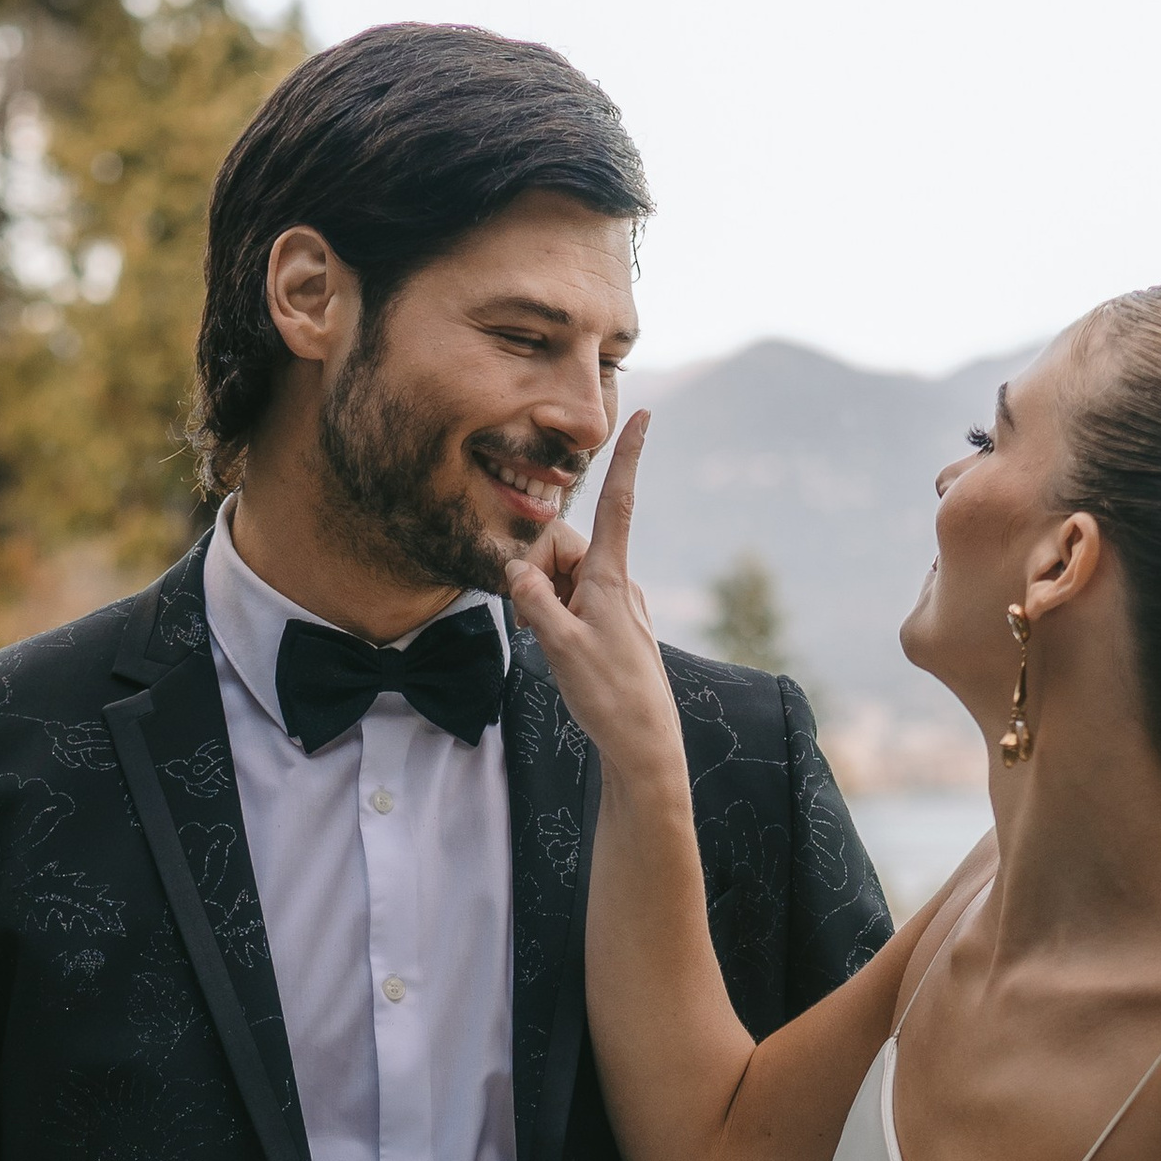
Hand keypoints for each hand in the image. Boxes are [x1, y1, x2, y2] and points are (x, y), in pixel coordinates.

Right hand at [503, 414, 683, 784]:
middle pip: (566, 549)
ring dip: (545, 601)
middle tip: (532, 618)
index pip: (618, 504)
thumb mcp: (561, 647)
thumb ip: (534, 602)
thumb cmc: (609, 696)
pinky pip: (574, 605)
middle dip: (538, 570)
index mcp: (611, 578)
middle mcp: (619, 585)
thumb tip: (515, 570)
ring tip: (549, 643)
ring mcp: (618, 607)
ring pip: (566, 581)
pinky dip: (556, 618)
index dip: (628, 458)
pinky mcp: (615, 628)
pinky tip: (561, 652)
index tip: (644, 416)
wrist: (644, 744)